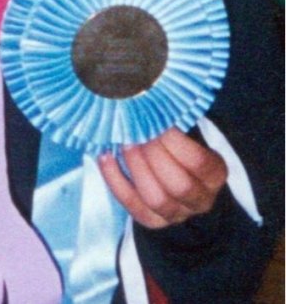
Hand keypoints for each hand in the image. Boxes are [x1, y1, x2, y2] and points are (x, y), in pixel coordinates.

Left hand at [98, 127, 226, 227]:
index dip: (176, 142)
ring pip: (156, 199)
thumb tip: (152, 99)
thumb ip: (175, 119)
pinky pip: (132, 205)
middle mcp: (200, 199)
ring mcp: (177, 214)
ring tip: (124, 142)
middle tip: (138, 131)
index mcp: (214, 174)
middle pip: (178, 185)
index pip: (198, 162)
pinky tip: (105, 157)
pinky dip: (115, 181)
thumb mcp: (187, 130)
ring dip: (136, 167)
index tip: (158, 121)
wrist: (176, 175)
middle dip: (154, 155)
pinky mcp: (153, 221)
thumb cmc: (179, 143)